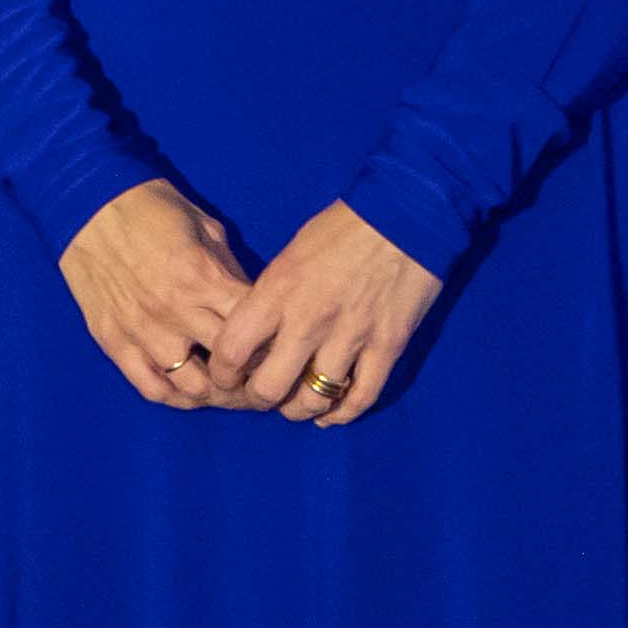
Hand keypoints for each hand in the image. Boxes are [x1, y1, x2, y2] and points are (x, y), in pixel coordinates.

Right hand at [60, 180, 254, 409]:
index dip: (274, 341)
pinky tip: (189, 392)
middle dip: (253, 376)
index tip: (280, 344)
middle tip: (262, 377)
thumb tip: (251, 304)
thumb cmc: (152, 208)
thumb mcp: (205, 227)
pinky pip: (151, 387)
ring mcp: (144, 332)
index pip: (255, 328)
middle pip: (231, 367)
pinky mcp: (115, 343)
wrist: (87, 204)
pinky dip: (176, 397)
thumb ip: (229, 269)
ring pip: (194, 388)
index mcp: (204, 278)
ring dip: (218, 394)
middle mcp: (177, 312)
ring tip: (227, 389)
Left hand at [215, 205, 445, 424]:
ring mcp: (350, 336)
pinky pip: (361, 396)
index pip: (232, 350)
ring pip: (313, 399)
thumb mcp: (291, 255)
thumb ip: (273, 297)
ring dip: (300, 409)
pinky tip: (331, 414)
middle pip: (268, 388)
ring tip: (297, 405)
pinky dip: (343, 413)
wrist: (405, 213)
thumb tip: (260, 334)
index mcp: (277, 291)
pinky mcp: (387, 345)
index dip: (222, 374)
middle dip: (259, 400)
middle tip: (263, 395)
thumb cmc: (343, 227)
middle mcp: (308, 319)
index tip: (226, 377)